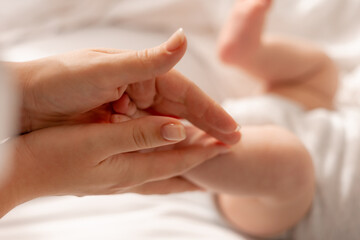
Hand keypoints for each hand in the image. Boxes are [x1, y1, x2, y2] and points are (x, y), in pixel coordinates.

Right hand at [0, 116, 228, 216]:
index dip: (206, 152)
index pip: (180, 160)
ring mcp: (119, 178)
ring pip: (163, 172)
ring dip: (184, 165)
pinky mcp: (107, 173)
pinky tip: (160, 162)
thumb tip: (178, 131)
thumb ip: (139, 135)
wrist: (23, 173)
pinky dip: (162, 164)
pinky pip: (146, 170)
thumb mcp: (98, 141)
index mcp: (132, 168)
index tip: (228, 143)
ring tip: (202, 161)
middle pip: (177, 171)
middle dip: (201, 162)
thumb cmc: (55, 155)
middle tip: (224, 154)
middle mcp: (131, 176)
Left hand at [8, 29, 239, 143]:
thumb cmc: (59, 80)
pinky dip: (166, 144)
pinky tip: (180, 153)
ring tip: (214, 150)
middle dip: (207, 126)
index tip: (232, 129)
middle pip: (182, 110)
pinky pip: (150, 135)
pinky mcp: (119, 124)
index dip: (210, 111)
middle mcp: (139, 88)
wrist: (24, 102)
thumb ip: (147, 60)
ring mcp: (130, 108)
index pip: (185, 93)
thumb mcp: (104, 69)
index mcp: (141, 72)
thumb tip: (184, 38)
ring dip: (190, 137)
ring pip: (168, 124)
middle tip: (232, 143)